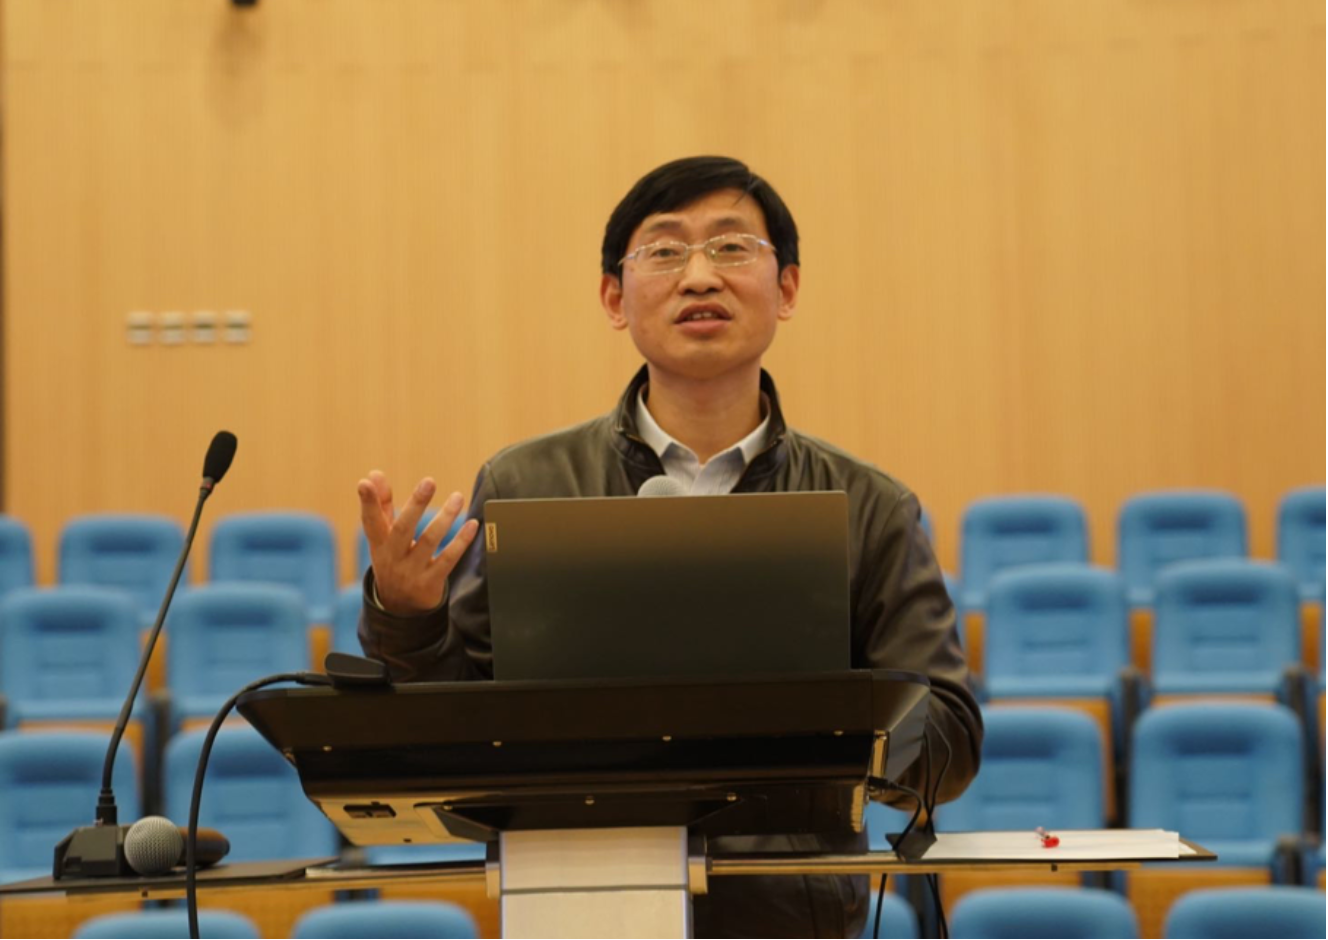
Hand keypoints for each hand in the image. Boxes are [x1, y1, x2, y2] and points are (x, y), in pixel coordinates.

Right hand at [357, 470, 479, 615]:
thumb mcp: (383, 538)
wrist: (400, 609)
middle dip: (415, 504)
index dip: (367, 503)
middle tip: (429, 481)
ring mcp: (411, 572)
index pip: (370, 521)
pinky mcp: (430, 583)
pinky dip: (461, 541)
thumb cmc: (394, 560)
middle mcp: (392, 557)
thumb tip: (374, 474)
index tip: (364, 483)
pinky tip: (472, 524)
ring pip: (429, 541)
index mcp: (378, 544)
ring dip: (445, 517)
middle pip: (402, 529)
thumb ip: (381, 505)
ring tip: (457, 497)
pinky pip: (448, 559)